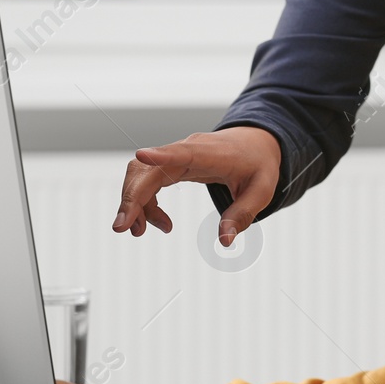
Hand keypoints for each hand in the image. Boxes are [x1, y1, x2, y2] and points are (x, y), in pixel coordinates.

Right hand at [113, 126, 281, 245]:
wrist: (256, 143)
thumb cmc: (258, 164)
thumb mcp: (262, 190)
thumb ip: (243, 214)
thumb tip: (225, 241)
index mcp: (210, 153)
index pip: (182, 152)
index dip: (161, 155)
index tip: (141, 155)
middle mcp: (187, 150)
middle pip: (149, 168)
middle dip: (131, 197)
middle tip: (122, 228)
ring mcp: (176, 156)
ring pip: (141, 174)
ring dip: (133, 202)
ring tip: (140, 231)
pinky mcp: (172, 164)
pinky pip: (148, 180)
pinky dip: (146, 203)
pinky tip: (160, 223)